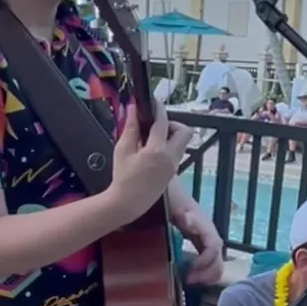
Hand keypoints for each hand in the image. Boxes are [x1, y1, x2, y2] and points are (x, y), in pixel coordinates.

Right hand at [106, 103, 192, 224]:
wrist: (127, 203)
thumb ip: (130, 127)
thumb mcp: (122, 149)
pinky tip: (151, 150)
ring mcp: (174, 165)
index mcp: (157, 150)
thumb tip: (132, 108)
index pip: (163, 121)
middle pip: (184, 131)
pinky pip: (176, 152)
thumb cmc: (122, 177)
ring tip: (151, 139)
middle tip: (154, 127)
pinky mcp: (173, 172)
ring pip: (182, 142)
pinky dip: (168, 146)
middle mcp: (171, 157)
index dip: (158, 108)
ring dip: (170, 135)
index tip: (152, 101)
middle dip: (171, 124)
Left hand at [172, 207, 222, 284]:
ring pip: (217, 268)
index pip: (213, 249)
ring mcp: (213, 248)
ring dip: (205, 278)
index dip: (204, 261)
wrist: (182, 207)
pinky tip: (190, 278)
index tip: (189, 269)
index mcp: (209, 232)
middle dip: (205, 274)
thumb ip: (185, 216)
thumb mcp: (182, 212)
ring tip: (189, 280)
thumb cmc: (181, 211)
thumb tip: (187, 218)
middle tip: (188, 280)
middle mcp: (214, 242)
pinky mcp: (208, 253)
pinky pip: (212, 268)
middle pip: (218, 263)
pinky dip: (204, 276)